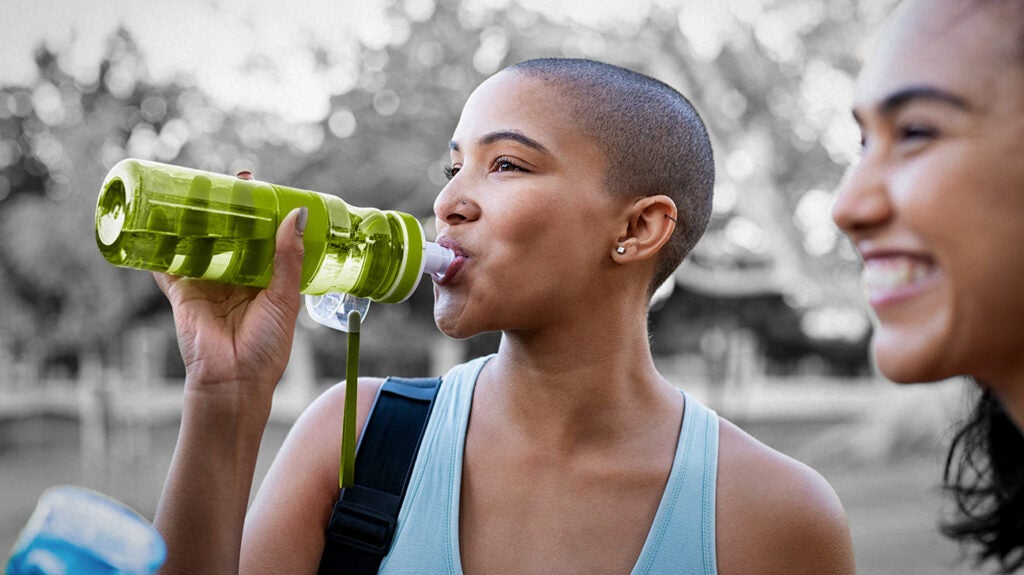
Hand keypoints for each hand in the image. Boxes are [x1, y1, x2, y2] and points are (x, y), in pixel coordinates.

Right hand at [154, 170, 307, 400]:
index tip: (261, 186)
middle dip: (229, 208)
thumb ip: (288, 258)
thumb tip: (296, 215)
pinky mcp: (181, 292)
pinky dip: (161, 244)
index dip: (261, 213)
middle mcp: (235, 278)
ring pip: (200, 242)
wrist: (234, 381)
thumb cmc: (266, 348)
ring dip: (198, 218)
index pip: (262, 237)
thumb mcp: (284, 298)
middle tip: (231, 177)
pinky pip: (168, 263)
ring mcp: (207, 283)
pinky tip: (157, 218)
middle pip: (230, 234)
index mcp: (264, 279)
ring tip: (199, 186)